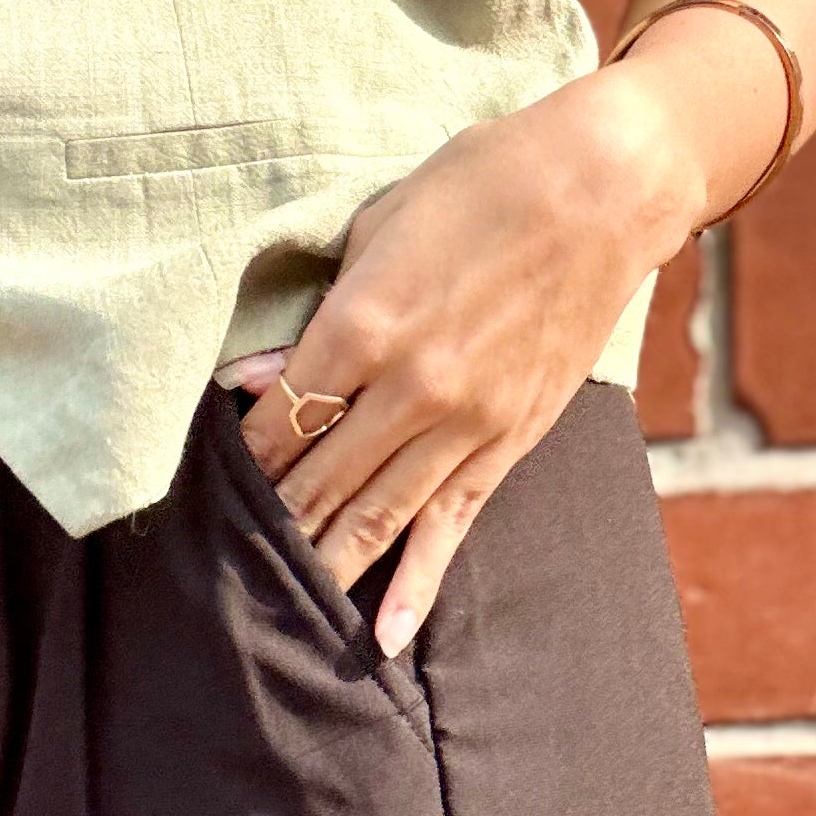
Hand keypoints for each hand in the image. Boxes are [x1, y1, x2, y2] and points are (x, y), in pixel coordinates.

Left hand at [232, 65, 699, 657]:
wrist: (602, 188)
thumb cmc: (482, 183)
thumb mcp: (378, 225)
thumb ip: (317, 310)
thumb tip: (253, 378)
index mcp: (365, 321)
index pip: (283, 416)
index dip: (244, 455)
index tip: (213, 480)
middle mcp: (410, 385)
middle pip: (320, 476)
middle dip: (272, 519)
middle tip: (229, 560)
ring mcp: (465, 421)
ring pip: (377, 514)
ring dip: (326, 560)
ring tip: (282, 611)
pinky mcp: (509, 439)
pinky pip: (452, 523)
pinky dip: (416, 582)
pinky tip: (386, 632)